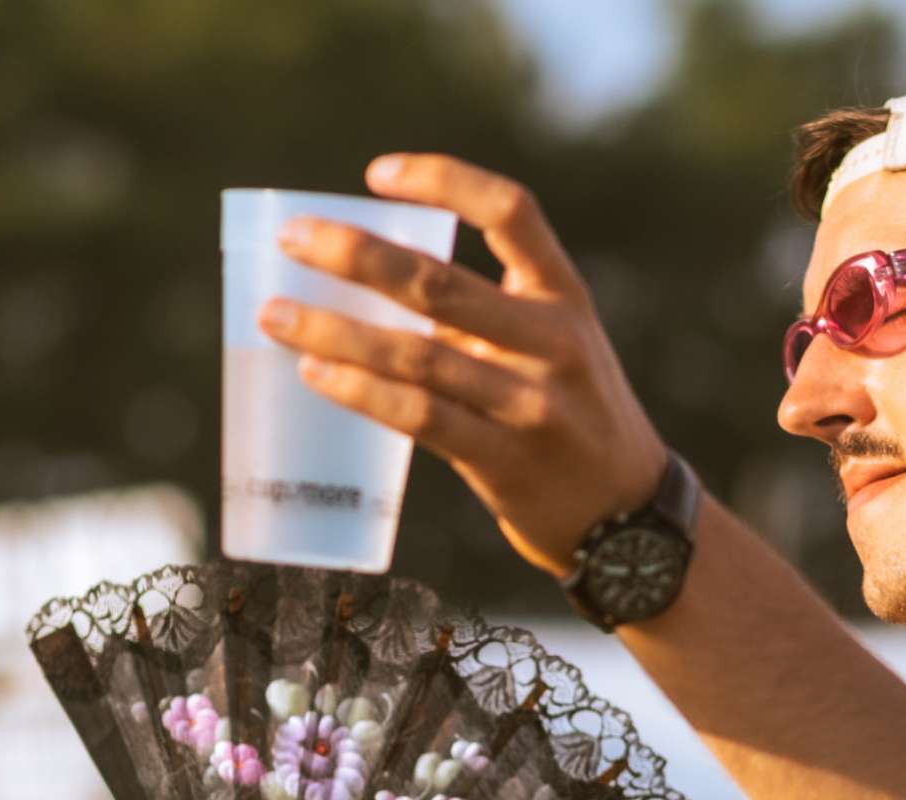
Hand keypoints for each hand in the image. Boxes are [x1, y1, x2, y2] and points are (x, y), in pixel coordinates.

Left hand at [259, 153, 669, 576]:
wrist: (630, 518)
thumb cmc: (570, 417)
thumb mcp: (555, 348)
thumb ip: (484, 316)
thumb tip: (367, 286)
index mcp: (564, 296)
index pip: (511, 211)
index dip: (443, 180)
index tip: (376, 175)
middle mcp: (553, 341)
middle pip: (439, 282)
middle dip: (355, 255)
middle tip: (294, 239)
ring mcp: (531, 404)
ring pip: (416, 355)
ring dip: (334, 331)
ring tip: (275, 315)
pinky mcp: (506, 461)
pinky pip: (419, 418)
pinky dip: (360, 393)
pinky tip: (316, 375)